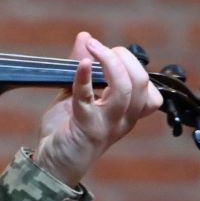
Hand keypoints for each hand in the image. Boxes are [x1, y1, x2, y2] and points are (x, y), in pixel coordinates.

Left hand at [33, 32, 162, 186]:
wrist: (50, 164)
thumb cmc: (66, 130)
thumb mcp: (75, 95)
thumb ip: (82, 68)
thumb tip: (85, 36)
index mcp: (126, 113)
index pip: (149, 88)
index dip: (132, 65)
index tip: (108, 54)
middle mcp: (123, 119)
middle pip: (140, 83)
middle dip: (122, 58)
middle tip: (99, 49)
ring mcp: (107, 125)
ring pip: (125, 90)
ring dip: (109, 63)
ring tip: (92, 50)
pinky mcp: (86, 128)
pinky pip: (89, 99)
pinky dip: (84, 78)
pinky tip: (79, 64)